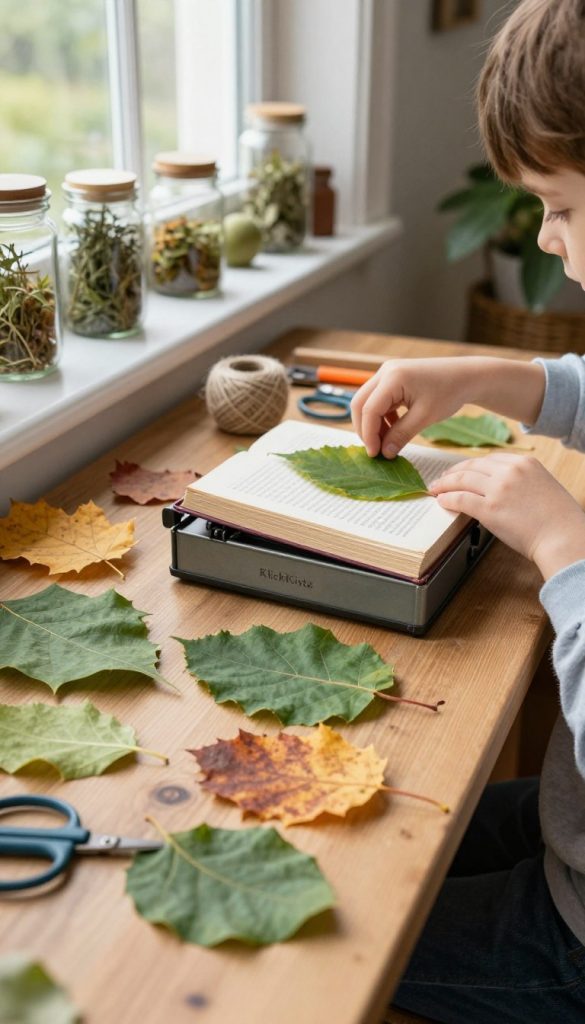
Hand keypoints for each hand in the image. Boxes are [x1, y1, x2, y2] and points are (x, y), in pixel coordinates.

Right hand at [350, 357, 545, 458]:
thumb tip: (385, 453)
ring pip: (367, 402)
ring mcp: (387, 373)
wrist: (465, 376)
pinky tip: (393, 431)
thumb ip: (401, 435)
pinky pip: (378, 400)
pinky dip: (381, 417)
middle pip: (360, 403)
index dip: (368, 434)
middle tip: (376, 451)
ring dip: (373, 424)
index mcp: (393, 377)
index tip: (375, 455)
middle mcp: (385, 372)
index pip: (369, 409)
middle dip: (365, 429)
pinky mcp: (392, 379)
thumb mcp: (425, 417)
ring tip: (387, 443)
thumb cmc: (449, 392)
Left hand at [429, 453, 584, 579]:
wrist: (563, 537)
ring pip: (462, 480)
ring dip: (444, 484)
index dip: (471, 465)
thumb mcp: (543, 485)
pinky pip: (461, 499)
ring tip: (435, 489)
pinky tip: (441, 501)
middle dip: (453, 472)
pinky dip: (447, 499)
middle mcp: (510, 471)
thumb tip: (498, 487)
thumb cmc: (558, 519)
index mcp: (525, 462)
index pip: (489, 458)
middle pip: (472, 466)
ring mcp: (498, 489)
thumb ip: (521, 481)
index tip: (461, 470)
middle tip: (442, 479)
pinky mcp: (490, 509)